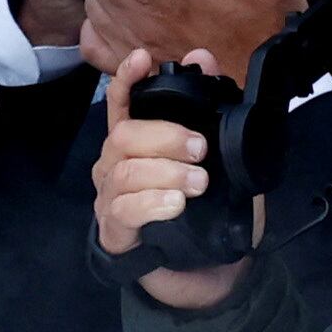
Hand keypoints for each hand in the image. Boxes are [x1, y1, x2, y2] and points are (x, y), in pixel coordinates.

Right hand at [92, 46, 257, 310]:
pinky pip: (124, 210)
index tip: (144, 58)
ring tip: (198, 182)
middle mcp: (115, 166)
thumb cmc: (206, 211)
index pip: (122, 103)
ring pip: (125, 172)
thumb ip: (212, 113)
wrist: (204, 273)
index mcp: (136, 144)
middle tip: (201, 149)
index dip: (127, 78)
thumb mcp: (221, 161)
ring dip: (166, 172)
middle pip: (123, 136)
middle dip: (164, 136)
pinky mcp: (115, 232)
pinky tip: (176, 204)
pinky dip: (153, 203)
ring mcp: (110, 199)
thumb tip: (204, 58)